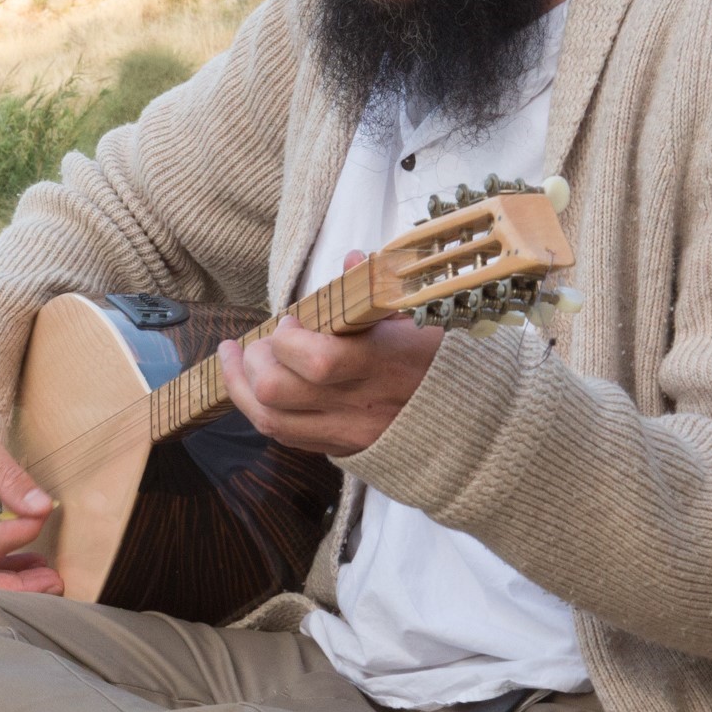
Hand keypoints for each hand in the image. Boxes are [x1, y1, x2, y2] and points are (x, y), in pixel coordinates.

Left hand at [218, 251, 442, 455]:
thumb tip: (351, 260)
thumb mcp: (422, 318)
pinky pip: (286, 436)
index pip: (316, 360)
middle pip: (278, 391)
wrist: (474, 424)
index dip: (287, 338)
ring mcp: (350, 433)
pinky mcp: (343, 450)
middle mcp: (362, 405)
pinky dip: (263, 409)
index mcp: (385, 364)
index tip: (291, 319)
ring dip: (242, 387)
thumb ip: (379, 290)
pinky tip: (255, 388)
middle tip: (261, 342)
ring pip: (270, 421)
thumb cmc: (445, 361)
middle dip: (254, 360)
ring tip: (237, 359)